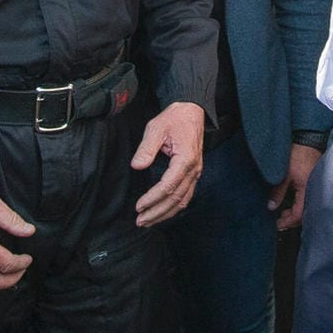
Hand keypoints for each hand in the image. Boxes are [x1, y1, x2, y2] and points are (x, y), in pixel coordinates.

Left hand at [131, 101, 204, 226]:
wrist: (192, 112)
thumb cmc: (174, 118)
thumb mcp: (156, 128)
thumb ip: (146, 148)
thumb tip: (137, 166)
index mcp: (186, 159)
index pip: (169, 186)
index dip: (153, 198)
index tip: (139, 206)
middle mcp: (194, 169)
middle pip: (176, 199)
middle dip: (157, 212)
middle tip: (140, 221)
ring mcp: (195, 173)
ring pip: (182, 201)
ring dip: (165, 213)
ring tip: (148, 221)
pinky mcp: (193, 174)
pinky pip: (185, 196)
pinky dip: (173, 207)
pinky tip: (162, 212)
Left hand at [269, 142, 322, 229]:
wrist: (308, 138)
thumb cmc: (297, 154)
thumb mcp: (284, 175)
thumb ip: (278, 192)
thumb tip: (272, 207)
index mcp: (308, 191)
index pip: (299, 214)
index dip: (287, 221)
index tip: (277, 224)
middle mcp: (314, 192)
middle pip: (305, 214)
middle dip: (292, 220)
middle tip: (279, 221)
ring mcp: (316, 187)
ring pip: (307, 207)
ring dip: (296, 212)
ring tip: (284, 212)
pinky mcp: (315, 182)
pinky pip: (308, 199)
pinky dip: (300, 204)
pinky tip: (292, 202)